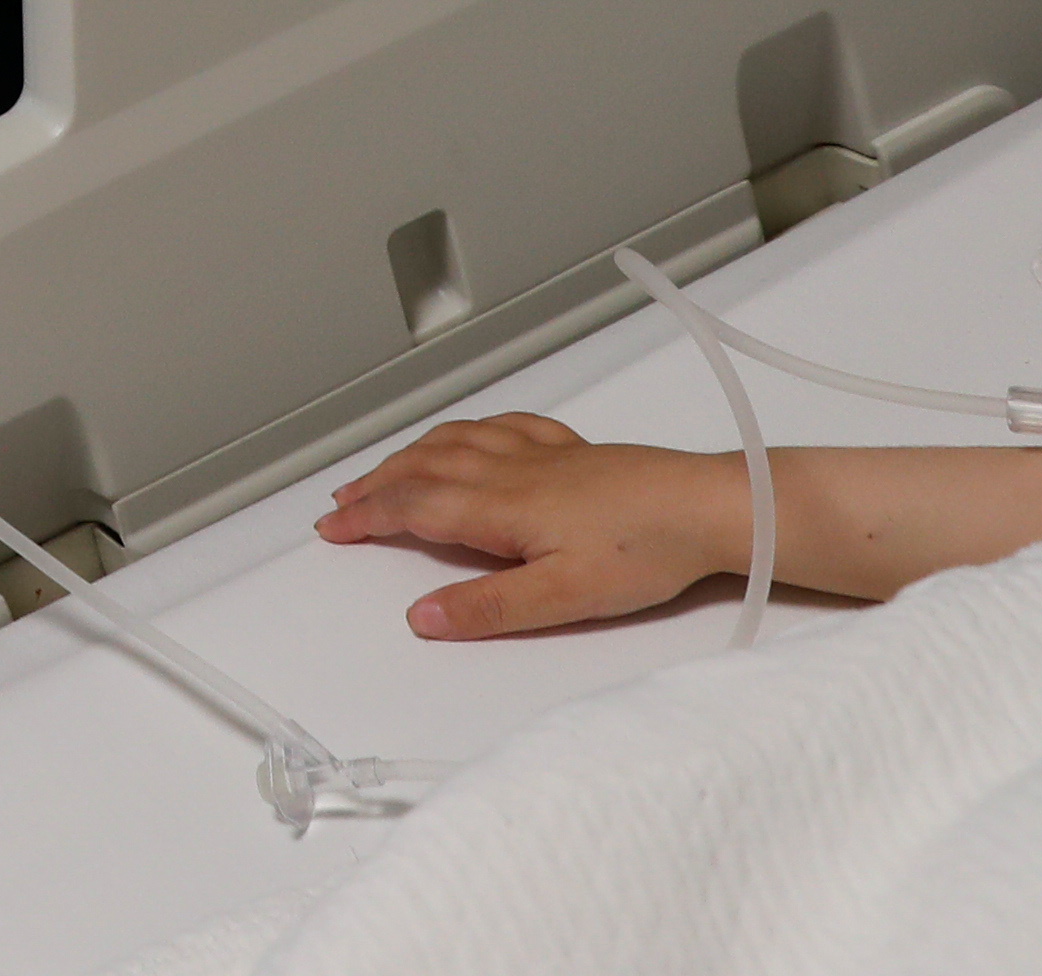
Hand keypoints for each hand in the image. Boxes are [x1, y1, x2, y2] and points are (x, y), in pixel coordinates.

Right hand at [316, 413, 748, 638]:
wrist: (708, 506)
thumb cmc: (645, 552)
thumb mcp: (565, 597)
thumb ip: (489, 606)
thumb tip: (421, 616)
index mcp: (500, 506)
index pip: (414, 507)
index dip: (368, 517)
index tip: (333, 528)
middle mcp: (510, 470)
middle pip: (423, 468)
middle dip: (375, 484)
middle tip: (340, 502)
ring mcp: (540, 454)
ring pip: (454, 442)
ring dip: (409, 454)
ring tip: (384, 468)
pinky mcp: (570, 449)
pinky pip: (500, 425)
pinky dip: (465, 429)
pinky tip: (467, 434)